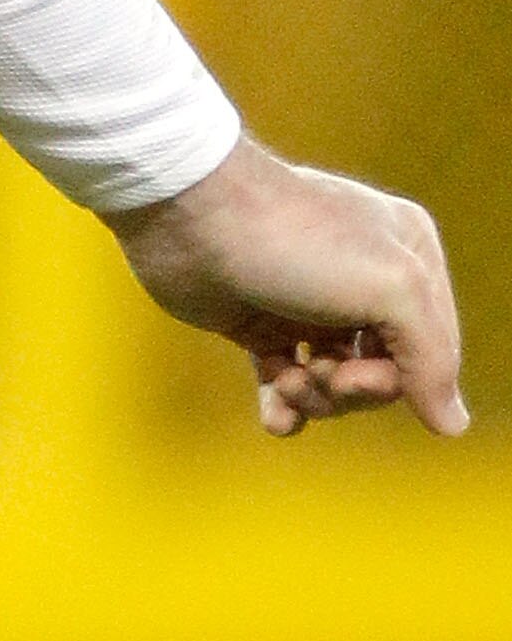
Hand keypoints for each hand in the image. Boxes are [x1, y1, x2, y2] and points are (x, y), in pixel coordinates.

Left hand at [105, 135, 466, 438]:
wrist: (189, 215)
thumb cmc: (293, 239)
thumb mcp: (390, 286)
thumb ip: (431, 357)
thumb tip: (451, 424)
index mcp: (407, 252)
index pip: (434, 346)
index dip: (405, 378)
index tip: (362, 375)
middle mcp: (363, 276)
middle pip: (385, 371)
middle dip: (355, 391)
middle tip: (322, 377)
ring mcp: (310, 300)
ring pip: (336, 383)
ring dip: (317, 399)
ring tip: (287, 384)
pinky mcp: (260, 321)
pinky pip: (288, 384)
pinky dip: (284, 407)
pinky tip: (275, 416)